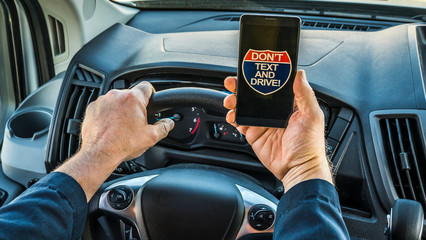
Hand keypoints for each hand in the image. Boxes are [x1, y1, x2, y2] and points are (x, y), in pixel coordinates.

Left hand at [56, 81, 173, 200]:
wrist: (99, 154)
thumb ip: (163, 127)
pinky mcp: (92, 108)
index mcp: (133, 99)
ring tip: (122, 126)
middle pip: (131, 95)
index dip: (152, 94)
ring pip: (117, 101)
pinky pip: (104, 107)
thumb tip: (168, 123)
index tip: (151, 102)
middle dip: (135, 106)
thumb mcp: (150, 137)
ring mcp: (103, 101)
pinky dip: (108, 114)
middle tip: (137, 122)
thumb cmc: (122, 144)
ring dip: (121, 109)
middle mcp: (116, 95)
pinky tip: (111, 127)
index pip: (147, 86)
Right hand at [223, 70, 332, 190]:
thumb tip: (299, 73)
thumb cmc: (309, 145)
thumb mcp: (311, 115)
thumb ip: (305, 94)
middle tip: (233, 82)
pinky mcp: (253, 134)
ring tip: (230, 99)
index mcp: (288, 104)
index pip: (271, 85)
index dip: (260, 77)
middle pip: (253, 95)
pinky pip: (239, 122)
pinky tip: (231, 114)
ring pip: (243, 106)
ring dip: (234, 100)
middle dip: (241, 87)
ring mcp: (262, 122)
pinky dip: (233, 117)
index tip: (251, 70)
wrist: (298, 168)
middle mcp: (273, 112)